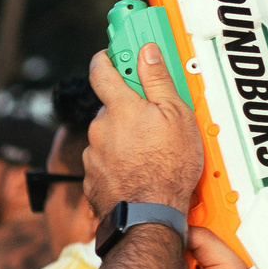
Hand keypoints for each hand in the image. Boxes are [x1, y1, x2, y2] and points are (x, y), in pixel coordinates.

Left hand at [83, 43, 202, 211]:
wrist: (149, 216)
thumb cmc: (167, 167)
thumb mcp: (176, 115)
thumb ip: (158, 80)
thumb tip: (147, 53)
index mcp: (119, 108)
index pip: (101, 70)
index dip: (107, 57)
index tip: (113, 53)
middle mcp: (99, 129)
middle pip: (111, 108)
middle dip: (128, 111)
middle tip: (154, 121)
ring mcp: (92, 155)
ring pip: (108, 137)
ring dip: (124, 140)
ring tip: (150, 154)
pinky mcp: (91, 179)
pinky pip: (105, 163)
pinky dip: (118, 164)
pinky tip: (138, 171)